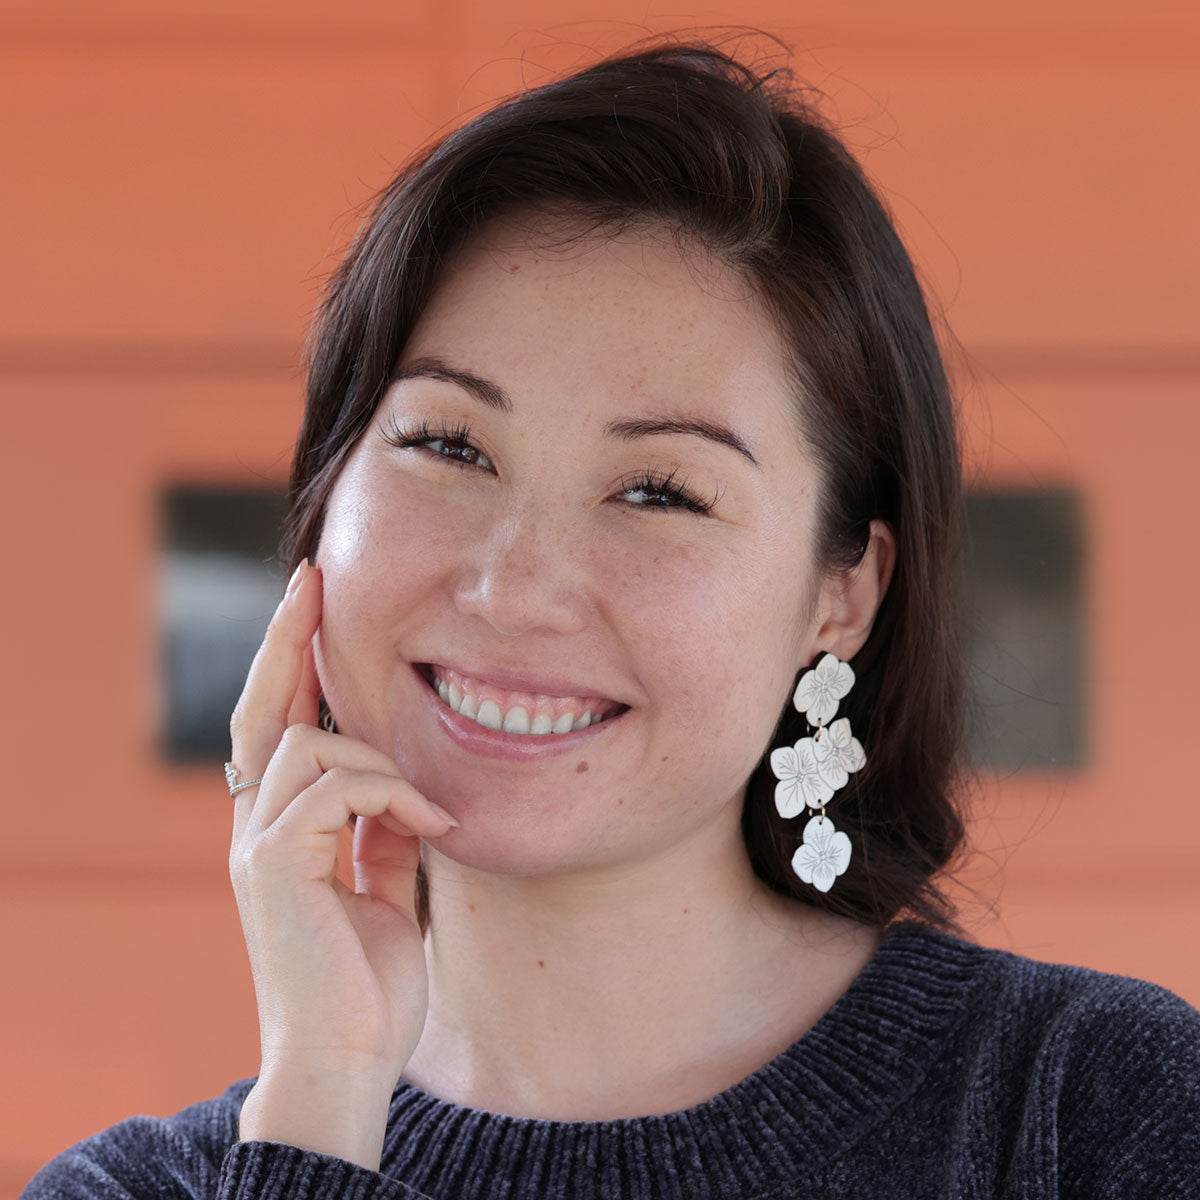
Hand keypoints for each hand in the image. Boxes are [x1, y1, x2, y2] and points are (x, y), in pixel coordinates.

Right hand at [227, 559, 457, 1167]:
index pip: (281, 729)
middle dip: (286, 640)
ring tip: (428, 812)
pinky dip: (391, 793)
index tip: (318, 606)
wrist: (347, 1060)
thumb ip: (384, 835)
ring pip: (306, 743)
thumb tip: (407, 790)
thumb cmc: (368, 985)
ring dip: (379, 760)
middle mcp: (257, 830)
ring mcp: (257, 847)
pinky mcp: (271, 866)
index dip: (295, 667)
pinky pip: (333, 787)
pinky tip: (432, 829)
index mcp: (283, 832)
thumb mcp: (386, 890)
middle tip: (312, 581)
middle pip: (260, 710)